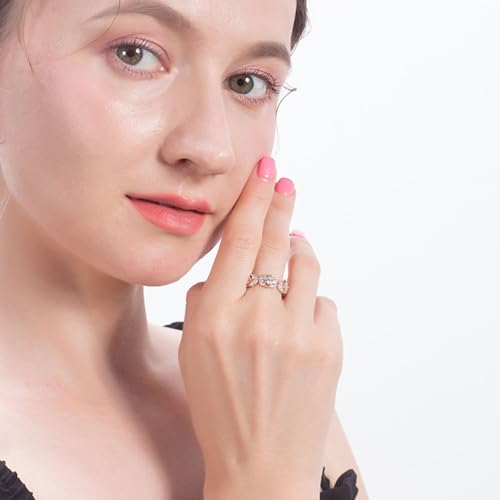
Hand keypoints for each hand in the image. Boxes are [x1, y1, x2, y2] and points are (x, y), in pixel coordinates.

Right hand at [178, 157, 342, 498]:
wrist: (261, 466)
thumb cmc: (220, 409)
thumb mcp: (192, 352)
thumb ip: (203, 302)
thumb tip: (227, 270)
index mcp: (215, 318)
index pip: (240, 241)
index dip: (255, 200)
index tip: (266, 172)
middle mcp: (257, 320)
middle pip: (277, 243)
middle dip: (282, 206)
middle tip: (286, 184)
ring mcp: (298, 334)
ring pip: (307, 266)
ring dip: (300, 252)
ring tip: (294, 249)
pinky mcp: (329, 348)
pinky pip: (323, 304)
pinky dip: (311, 303)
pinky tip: (300, 321)